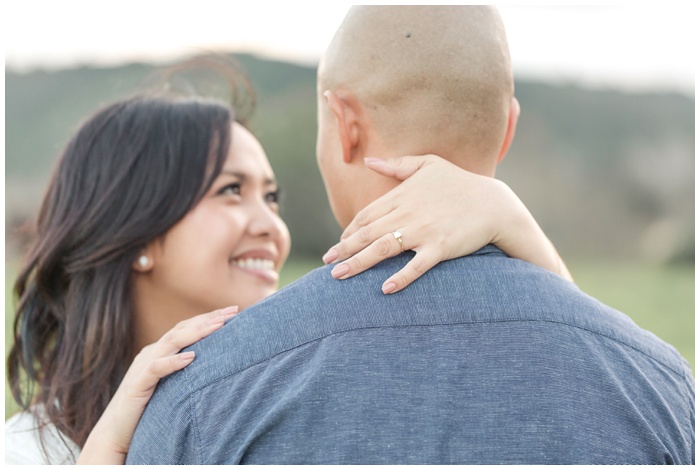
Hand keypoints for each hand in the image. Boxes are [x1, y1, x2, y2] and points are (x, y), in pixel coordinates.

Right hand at [76, 306, 237, 464]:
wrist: (114, 433)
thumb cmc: (147, 409)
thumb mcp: (171, 384)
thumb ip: (185, 371)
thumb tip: (215, 364)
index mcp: (159, 352)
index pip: (186, 328)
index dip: (209, 318)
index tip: (234, 311)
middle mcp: (151, 353)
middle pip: (182, 328)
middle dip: (209, 318)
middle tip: (233, 311)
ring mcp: (143, 367)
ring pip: (171, 342)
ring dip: (197, 332)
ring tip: (219, 325)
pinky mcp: (138, 384)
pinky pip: (156, 369)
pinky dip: (174, 361)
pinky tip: (192, 357)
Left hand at [322, 155, 571, 293]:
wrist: (494, 203)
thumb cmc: (460, 182)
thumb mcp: (428, 165)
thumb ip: (396, 164)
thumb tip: (369, 161)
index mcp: (402, 195)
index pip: (366, 216)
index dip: (349, 231)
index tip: (339, 244)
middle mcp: (407, 213)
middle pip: (367, 234)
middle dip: (344, 249)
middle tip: (326, 263)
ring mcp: (423, 231)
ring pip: (383, 249)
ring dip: (358, 263)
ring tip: (339, 276)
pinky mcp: (440, 247)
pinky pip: (416, 266)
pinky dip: (400, 277)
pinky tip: (385, 289)